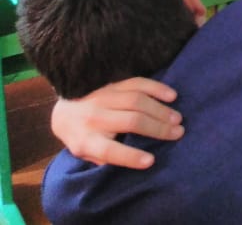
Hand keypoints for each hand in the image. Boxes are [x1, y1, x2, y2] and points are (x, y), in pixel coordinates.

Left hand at [52, 78, 183, 168]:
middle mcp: (94, 118)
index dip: (130, 156)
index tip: (151, 161)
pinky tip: (171, 96)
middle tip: (178, 133)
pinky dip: (157, 89)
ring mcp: (103, 97)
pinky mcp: (112, 84)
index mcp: (86, 141)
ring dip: (160, 110)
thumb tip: (136, 159)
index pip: (109, 150)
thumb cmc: (81, 136)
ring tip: (177, 119)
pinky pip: (137, 83)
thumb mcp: (86, 153)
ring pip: (137, 101)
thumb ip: (106, 157)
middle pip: (131, 121)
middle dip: (157, 128)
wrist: (62, 110)